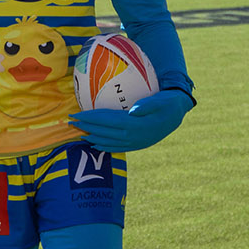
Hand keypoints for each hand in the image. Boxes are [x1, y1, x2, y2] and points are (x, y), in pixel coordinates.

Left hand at [68, 89, 192, 152]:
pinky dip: (105, 147)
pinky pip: (117, 148)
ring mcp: (134, 142)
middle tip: (71, 123)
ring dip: (93, 138)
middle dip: (86, 127)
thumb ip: (146, 105)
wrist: (177, 115)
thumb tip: (133, 111)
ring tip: (79, 135)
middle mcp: (132, 135)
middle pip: (103, 132)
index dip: (90, 118)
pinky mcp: (137, 144)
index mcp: (134, 124)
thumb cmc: (167, 103)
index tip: (76, 115)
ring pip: (108, 141)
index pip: (106, 121)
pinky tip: (96, 145)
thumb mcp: (160, 100)